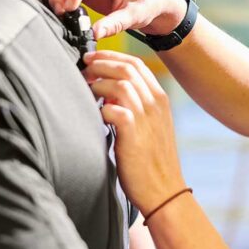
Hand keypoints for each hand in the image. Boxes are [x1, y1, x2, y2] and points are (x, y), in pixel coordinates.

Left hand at [83, 50, 186, 213]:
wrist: (164, 191)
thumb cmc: (152, 161)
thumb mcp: (151, 127)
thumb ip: (135, 107)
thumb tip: (107, 94)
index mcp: (160, 100)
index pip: (136, 64)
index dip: (111, 57)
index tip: (93, 58)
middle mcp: (156, 104)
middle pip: (127, 68)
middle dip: (101, 63)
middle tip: (83, 67)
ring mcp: (147, 119)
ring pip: (120, 84)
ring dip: (98, 84)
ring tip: (85, 90)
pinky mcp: (134, 135)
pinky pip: (115, 110)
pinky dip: (101, 109)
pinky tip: (95, 115)